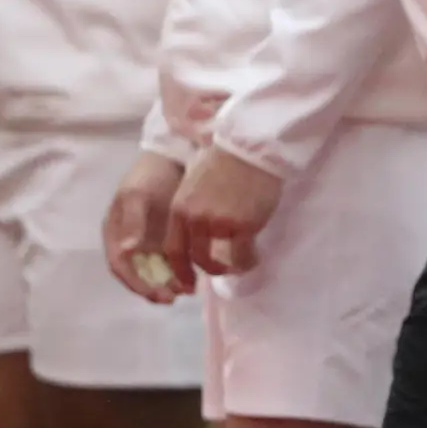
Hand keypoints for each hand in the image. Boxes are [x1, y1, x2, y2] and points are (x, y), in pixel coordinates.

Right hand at [103, 151, 190, 300]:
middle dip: (153, 288)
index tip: (155, 293)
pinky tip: (194, 277)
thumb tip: (128, 250)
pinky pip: (170, 262)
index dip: (135, 283)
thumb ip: (132, 222)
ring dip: (167, 284)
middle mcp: (129, 241)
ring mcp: (148, 240)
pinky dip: (178, 272)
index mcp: (115, 232)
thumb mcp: (137, 195)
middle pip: (137, 274)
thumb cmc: (149, 175)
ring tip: (188, 289)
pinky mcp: (167, 238)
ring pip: (154, 272)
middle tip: (174, 297)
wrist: (174, 157)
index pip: (120, 265)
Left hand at [169, 146, 289, 281]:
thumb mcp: (195, 184)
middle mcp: (195, 219)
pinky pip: (243, 256)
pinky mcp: (243, 226)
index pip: (173, 248)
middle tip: (219, 273)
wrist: (251, 148)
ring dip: (228, 268)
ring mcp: (219, 224)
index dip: (180, 268)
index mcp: (180, 208)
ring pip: (219, 261)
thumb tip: (197, 228)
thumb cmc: (225, 160)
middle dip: (208, 271)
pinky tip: (253, 258)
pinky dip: (247, 262)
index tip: (188, 279)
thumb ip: (191, 207)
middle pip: (196, 258)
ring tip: (238, 265)